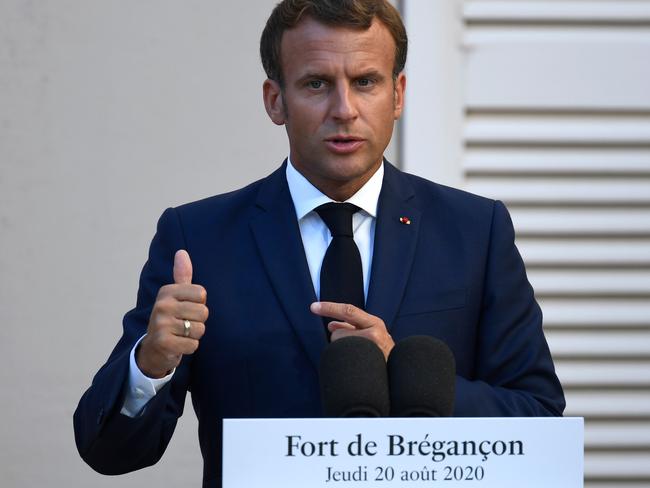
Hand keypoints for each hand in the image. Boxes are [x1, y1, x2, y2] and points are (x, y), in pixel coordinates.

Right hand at [137, 250, 207, 377]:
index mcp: (167, 292)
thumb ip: (182, 275)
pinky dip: (189, 347)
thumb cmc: (170, 319)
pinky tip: (178, 345)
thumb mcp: (175, 296)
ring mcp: (161, 324)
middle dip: (198, 322)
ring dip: (193, 335)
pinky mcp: (164, 342)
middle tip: (183, 325)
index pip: (202, 294)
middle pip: (203, 312)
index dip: (199, 305)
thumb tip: (182, 252)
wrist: (153, 348)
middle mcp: (162, 305)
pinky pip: (193, 345)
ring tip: (180, 334)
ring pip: (199, 329)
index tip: (186, 309)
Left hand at [310, 302, 394, 358]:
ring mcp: (371, 347)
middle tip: (351, 349)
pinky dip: (345, 361)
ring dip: (344, 352)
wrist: (398, 374)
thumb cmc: (382, 353)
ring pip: (340, 347)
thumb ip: (352, 327)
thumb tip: (331, 325)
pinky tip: (357, 364)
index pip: (348, 310)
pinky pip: (343, 359)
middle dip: (339, 342)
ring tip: (358, 357)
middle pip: (338, 334)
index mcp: (375, 323)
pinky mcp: (367, 362)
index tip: (313, 306)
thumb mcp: (372, 335)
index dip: (329, 308)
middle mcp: (374, 332)